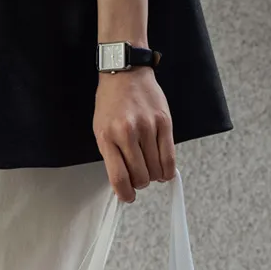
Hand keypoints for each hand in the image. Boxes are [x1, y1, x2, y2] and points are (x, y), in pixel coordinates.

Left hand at [93, 66, 175, 202]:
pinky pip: (170, 157)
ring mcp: (147, 127)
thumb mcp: (101, 129)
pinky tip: (163, 170)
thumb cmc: (111, 102)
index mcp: (107, 137)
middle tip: (139, 178)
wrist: (125, 72)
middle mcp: (127, 133)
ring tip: (150, 169)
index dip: (125, 194)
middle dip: (140, 183)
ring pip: (156, 170)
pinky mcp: (164, 122)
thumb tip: (123, 182)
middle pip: (140, 176)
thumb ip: (111, 155)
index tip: (128, 197)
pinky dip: (167, 170)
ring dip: (154, 176)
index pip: (119, 177)